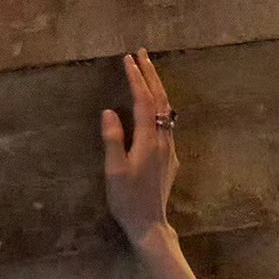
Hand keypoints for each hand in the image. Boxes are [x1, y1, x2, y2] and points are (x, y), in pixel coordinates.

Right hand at [100, 48, 178, 249]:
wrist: (150, 225)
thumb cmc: (128, 201)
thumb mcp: (114, 171)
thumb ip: (113, 139)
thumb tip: (108, 111)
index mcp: (148, 140)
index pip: (143, 100)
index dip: (136, 78)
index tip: (128, 58)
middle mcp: (163, 141)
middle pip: (160, 100)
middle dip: (151, 74)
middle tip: (142, 53)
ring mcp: (169, 149)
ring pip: (167, 110)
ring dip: (157, 88)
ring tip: (148, 71)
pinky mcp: (170, 159)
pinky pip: (168, 123)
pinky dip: (160, 105)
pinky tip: (156, 104)